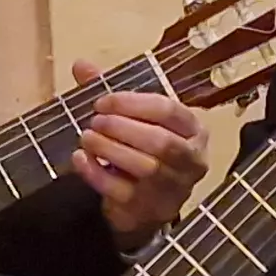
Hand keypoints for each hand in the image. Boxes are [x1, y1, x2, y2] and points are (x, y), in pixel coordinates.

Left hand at [67, 61, 208, 248]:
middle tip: (95, 121)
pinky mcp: (150, 210)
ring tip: (87, 137)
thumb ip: (112, 95)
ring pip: (146, 167)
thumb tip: (81, 65)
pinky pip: (123, 191)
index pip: (169, 111)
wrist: (148, 204)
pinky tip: (81, 159)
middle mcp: (192, 161)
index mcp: (194, 131)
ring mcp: (173, 189)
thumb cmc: (146, 152)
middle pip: (161, 141)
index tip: (102, 101)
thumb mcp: (137, 121)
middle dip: (123, 127)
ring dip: (110, 148)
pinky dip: (97, 174)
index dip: (132, 103)